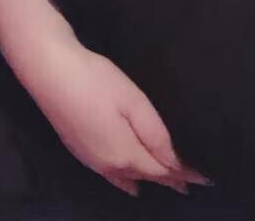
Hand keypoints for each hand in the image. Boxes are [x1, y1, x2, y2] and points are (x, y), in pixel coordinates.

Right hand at [27, 47, 211, 196]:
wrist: (49, 70)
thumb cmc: (96, 80)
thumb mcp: (133, 102)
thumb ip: (155, 135)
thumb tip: (173, 163)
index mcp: (125, 153)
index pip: (163, 170)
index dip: (185, 174)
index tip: (205, 179)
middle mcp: (108, 164)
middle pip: (146, 176)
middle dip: (170, 179)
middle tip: (192, 183)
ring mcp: (90, 159)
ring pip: (127, 178)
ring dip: (149, 180)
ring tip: (169, 184)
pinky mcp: (78, 150)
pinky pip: (110, 175)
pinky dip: (126, 180)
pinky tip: (129, 182)